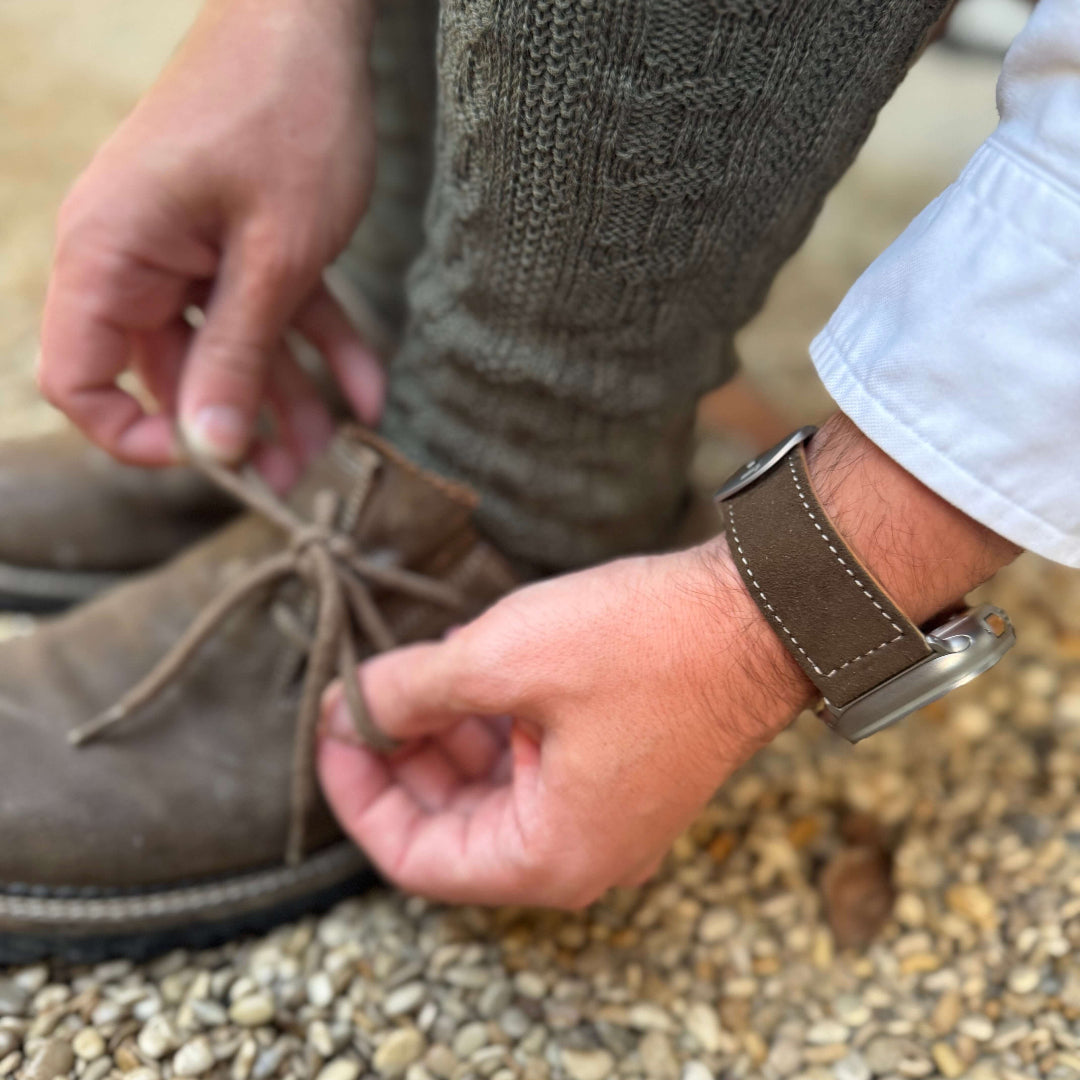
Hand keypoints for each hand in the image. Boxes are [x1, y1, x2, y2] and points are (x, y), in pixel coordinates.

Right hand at [39, 0, 381, 480]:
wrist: (314, 15)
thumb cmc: (288, 117)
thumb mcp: (274, 257)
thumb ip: (237, 357)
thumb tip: (210, 448)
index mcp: (109, 255)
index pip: (79, 377)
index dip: (131, 432)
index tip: (204, 456)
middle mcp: (133, 255)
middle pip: (169, 371)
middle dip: (236, 427)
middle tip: (293, 482)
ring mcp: (185, 246)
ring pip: (229, 345)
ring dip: (284, 397)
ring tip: (335, 450)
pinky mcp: (234, 238)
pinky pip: (269, 307)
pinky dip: (316, 342)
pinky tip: (367, 389)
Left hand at [317, 414, 1018, 907]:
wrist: (761, 612)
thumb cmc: (646, 644)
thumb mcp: (501, 660)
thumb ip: (408, 692)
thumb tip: (348, 707)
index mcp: (551, 856)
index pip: (416, 858)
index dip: (357, 794)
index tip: (332, 730)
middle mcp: (580, 852)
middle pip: (453, 824)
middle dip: (401, 756)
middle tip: (366, 692)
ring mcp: (605, 812)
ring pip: (492, 789)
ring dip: (445, 733)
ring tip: (420, 668)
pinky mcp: (619, 769)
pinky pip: (533, 763)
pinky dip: (493, 722)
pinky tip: (472, 667)